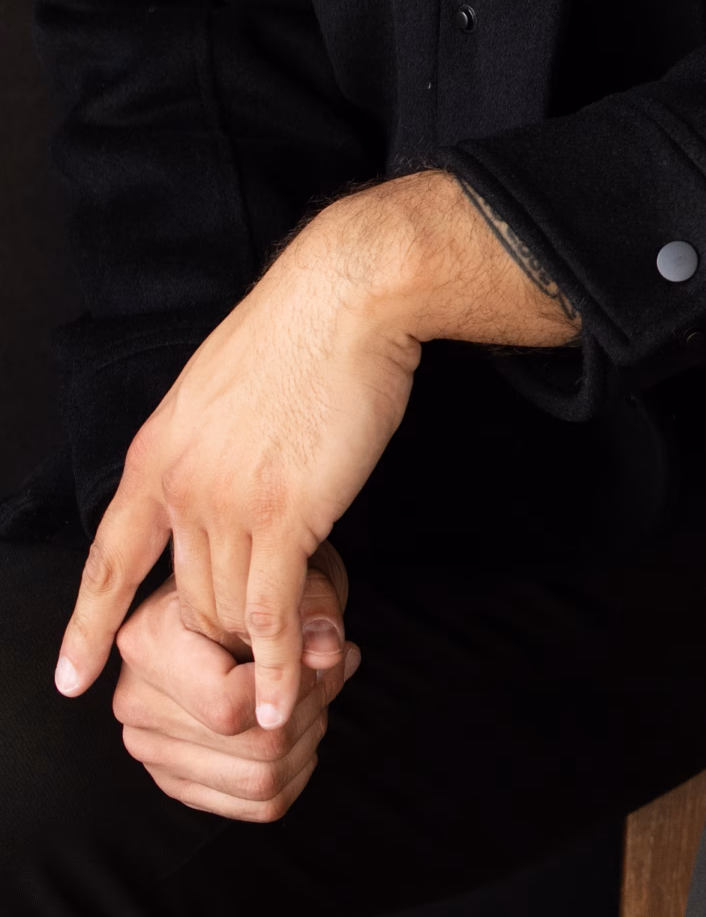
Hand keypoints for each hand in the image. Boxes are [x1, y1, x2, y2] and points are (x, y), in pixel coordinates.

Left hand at [55, 171, 576, 731]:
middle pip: (189, 596)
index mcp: (158, 452)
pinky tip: (284, 698)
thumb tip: (218, 489)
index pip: (111, 558)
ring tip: (299, 658)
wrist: (346, 295)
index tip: (71, 677)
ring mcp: (231, 505)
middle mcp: (181, 486)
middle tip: (269, 637)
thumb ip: (207, 448)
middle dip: (225, 628)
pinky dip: (279, 665)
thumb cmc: (298, 330)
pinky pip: (274, 615)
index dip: (90, 624)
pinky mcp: (288, 517)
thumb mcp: (218, 388)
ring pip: (231, 609)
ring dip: (262, 642)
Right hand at [112, 548, 360, 819]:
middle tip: (334, 670)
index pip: (229, 705)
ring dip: (310, 740)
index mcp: (146, 641)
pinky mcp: (177, 778)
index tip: (323, 654)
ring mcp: (150, 748)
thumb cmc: (257, 573)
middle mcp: (134, 702)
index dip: (294, 688)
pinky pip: (256, 804)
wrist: (228, 589)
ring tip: (320, 692)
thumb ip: (310, 604)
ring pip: (261, 783)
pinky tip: (304, 724)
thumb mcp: (286, 566)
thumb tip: (330, 654)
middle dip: (313, 711)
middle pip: (254, 750)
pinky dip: (298, 770)